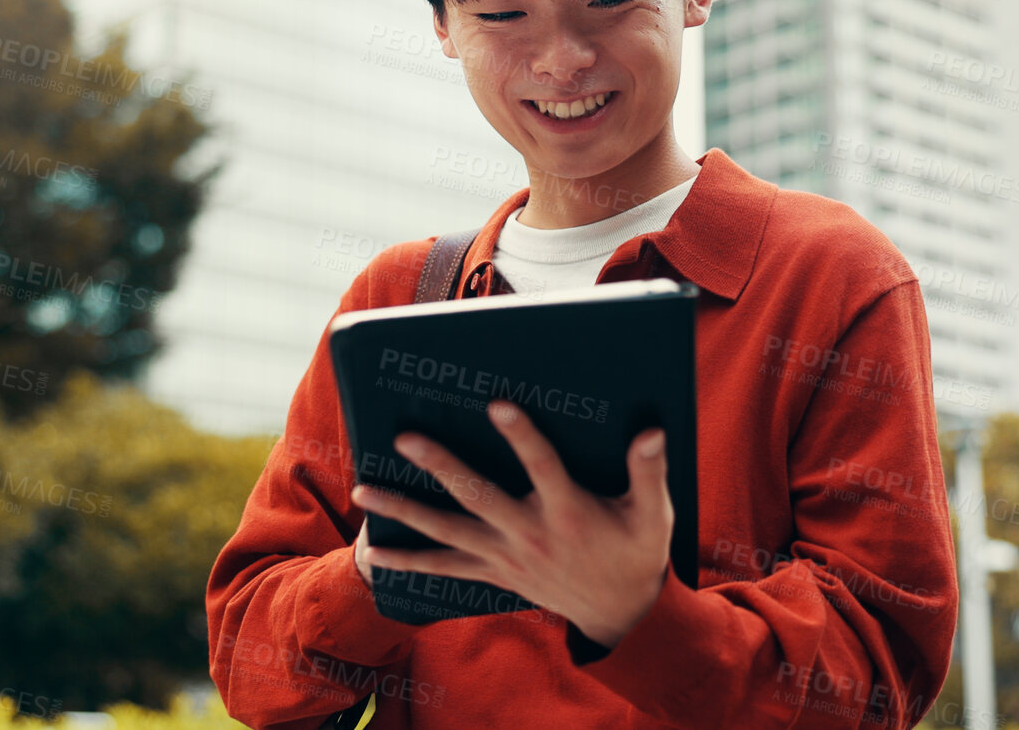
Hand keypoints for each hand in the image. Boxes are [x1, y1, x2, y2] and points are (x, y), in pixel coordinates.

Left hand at [350, 399, 672, 648]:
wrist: (620, 614)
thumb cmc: (637, 552)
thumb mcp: (653, 515)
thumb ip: (649, 471)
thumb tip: (651, 431)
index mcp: (569, 511)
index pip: (543, 466)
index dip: (521, 435)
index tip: (496, 403)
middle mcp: (530, 534)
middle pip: (478, 496)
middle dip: (440, 466)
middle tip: (405, 437)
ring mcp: (506, 556)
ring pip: (448, 532)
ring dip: (404, 511)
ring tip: (364, 489)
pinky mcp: (494, 572)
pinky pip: (445, 568)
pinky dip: (409, 562)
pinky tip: (375, 552)